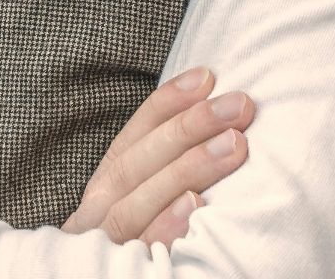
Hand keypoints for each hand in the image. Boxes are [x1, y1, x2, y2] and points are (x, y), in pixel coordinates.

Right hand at [61, 66, 254, 247]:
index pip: (129, 140)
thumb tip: (214, 131)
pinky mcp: (117, 273)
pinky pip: (140, 256)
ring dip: (186, 170)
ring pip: (134, 205)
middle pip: (134, 166)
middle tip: (240, 106)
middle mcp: (94, 217)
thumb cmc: (129, 253)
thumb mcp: (135, 210)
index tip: (207, 74)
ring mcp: (103, 250)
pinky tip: (195, 209)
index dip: (165, 105)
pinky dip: (165, 230)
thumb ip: (157, 177)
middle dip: (188, 129)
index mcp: (101, 194)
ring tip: (234, 145)